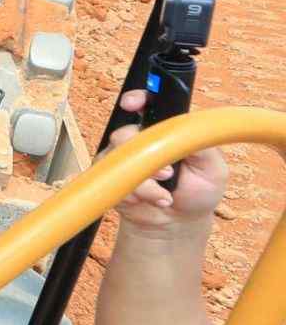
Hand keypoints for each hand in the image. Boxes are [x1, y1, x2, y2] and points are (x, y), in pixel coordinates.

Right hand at [109, 88, 227, 223]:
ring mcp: (124, 159)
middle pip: (125, 131)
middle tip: (167, 172)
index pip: (148, 104)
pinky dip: (134, 193)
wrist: (178, 224)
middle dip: (143, 152)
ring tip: (163, 194)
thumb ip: (200, 144)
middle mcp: (142, 140)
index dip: (137, 99)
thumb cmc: (198, 192)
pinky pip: (112, 178)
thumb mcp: (213, 167)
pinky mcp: (111, 178)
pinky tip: (151, 201)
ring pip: (117, 157)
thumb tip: (182, 128)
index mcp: (166, 130)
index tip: (133, 105)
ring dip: (142, 179)